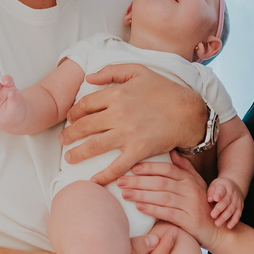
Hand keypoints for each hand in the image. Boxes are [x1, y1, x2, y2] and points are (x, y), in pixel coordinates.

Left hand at [58, 64, 207, 185]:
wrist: (189, 113)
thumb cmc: (166, 90)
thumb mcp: (139, 71)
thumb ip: (112, 71)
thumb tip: (88, 78)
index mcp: (117, 95)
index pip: (85, 105)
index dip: (74, 112)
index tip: (71, 118)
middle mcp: (118, 115)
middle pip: (85, 126)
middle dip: (70, 134)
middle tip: (63, 140)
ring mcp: (127, 134)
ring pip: (94, 146)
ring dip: (78, 153)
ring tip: (69, 158)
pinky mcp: (138, 151)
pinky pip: (116, 166)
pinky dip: (103, 176)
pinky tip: (93, 181)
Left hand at [118, 152, 227, 251]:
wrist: (217, 230)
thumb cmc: (202, 205)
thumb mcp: (196, 183)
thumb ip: (184, 168)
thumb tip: (171, 152)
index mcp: (190, 179)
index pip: (167, 169)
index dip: (149, 167)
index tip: (132, 168)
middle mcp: (191, 189)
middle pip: (161, 182)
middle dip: (138, 181)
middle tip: (120, 181)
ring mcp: (191, 205)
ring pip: (162, 197)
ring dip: (141, 195)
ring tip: (125, 194)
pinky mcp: (190, 221)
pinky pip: (168, 213)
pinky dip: (152, 209)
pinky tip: (139, 208)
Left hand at [206, 177, 244, 228]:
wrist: (235, 186)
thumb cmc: (220, 187)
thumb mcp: (215, 185)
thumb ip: (211, 192)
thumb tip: (209, 199)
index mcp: (224, 187)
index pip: (222, 190)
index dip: (219, 194)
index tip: (215, 198)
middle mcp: (232, 194)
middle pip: (225, 202)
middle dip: (219, 209)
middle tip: (212, 215)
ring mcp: (237, 201)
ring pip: (231, 210)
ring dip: (224, 217)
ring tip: (217, 223)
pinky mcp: (240, 208)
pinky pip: (238, 215)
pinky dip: (234, 221)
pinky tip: (228, 226)